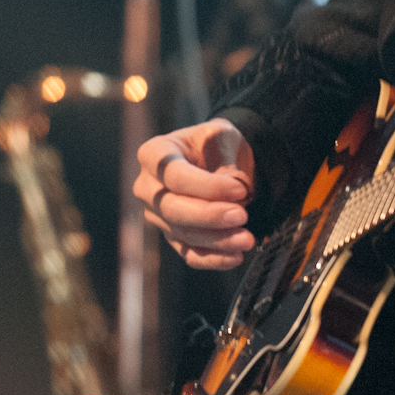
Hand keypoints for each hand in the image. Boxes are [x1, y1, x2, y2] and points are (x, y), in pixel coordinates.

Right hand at [133, 118, 255, 270]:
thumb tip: (235, 197)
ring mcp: (157, 214)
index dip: (208, 187)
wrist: (220, 157)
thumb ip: (224, 163)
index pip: (175, 176)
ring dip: (217, 240)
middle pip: (173, 209)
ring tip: (246, 239)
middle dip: (210, 216)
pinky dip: (213, 259)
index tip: (239, 190)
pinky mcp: (172, 236)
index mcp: (154, 153)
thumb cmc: (216, 143)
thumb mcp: (220, 135)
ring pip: (182, 234)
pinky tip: (235, 256)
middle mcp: (148, 187)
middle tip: (242, 216)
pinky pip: (189, 253)